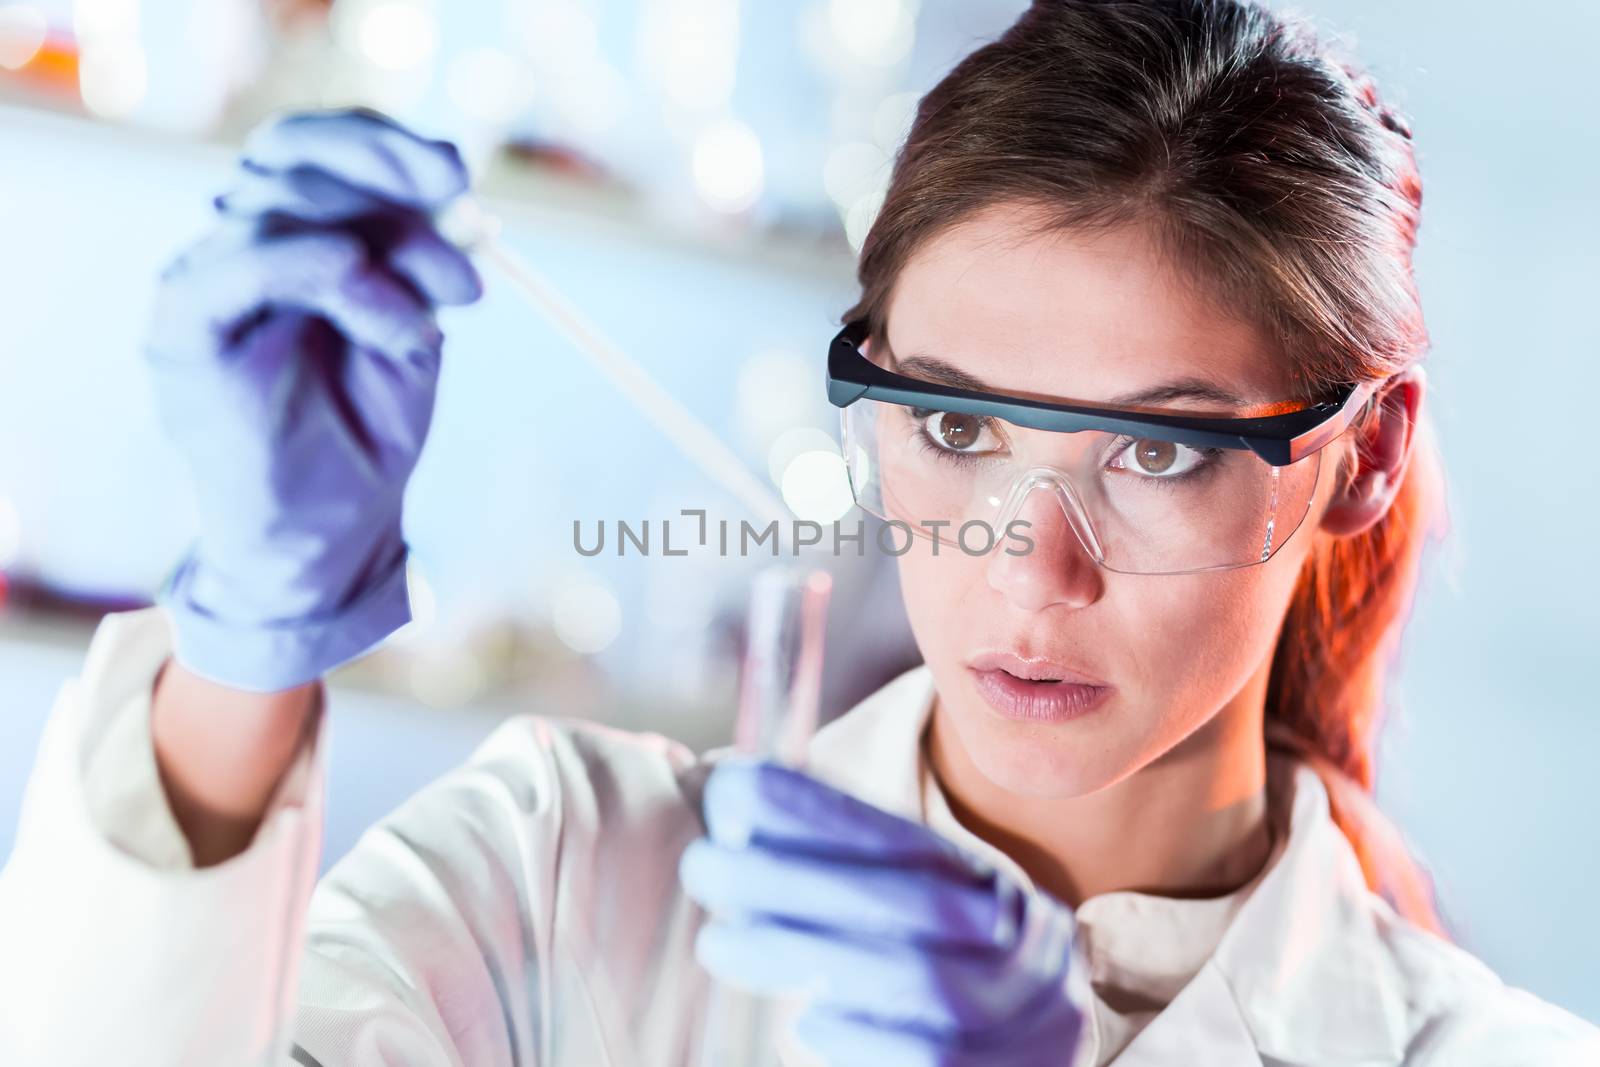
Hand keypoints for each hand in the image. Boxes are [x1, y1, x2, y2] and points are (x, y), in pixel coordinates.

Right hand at [145, 108, 481, 690]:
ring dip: (379, 245)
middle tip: (461, 204)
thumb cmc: (367, 434)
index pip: (319, 148)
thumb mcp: (414, 331)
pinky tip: (377, 298)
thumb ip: (423, 264)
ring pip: (278, 205)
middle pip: (293, 156)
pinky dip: (318, 267)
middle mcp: (240, 248)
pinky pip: (241, 268)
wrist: (328, 534)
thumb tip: (459, 202)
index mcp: (292, 237)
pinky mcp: (185, 330)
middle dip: (387, 170)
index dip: (386, 144)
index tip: (458, 172)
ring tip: (433, 317)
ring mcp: (207, 283)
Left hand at [679, 758, 1086, 1065]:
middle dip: (797, 878)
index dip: (825, 810)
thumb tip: (727, 797)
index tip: (732, 789)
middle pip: (913, 898)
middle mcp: (1023, 938)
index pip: (909, 835)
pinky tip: (806, 1023)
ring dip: (810, 952)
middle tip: (701, 866)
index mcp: (987, 885)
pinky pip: (936, 1054)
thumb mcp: (898, 924)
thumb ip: (833, 877)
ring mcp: (1034, 1010)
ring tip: (722, 941)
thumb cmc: (936, 992)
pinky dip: (862, 1038)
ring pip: (920, 976)